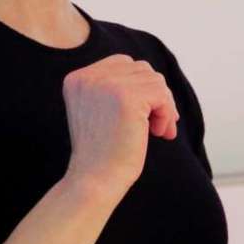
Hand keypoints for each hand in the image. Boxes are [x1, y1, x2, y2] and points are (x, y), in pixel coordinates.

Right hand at [60, 54, 179, 195]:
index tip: (144, 113)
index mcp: (77, 78)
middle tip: (156, 125)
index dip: (140, 87)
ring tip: (156, 131)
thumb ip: (116, 89)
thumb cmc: (103, 152)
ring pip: (155, 81)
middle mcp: (89, 77)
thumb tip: (156, 80)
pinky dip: (166, 114)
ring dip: (163, 107)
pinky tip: (158, 133)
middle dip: (154, 96)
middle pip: (141, 69)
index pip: (122, 64)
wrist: (95, 180)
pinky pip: (162, 95)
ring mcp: (107, 84)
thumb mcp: (100, 111)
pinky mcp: (127, 98)